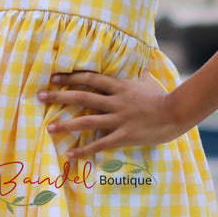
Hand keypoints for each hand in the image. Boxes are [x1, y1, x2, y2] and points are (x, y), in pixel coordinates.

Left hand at [36, 70, 185, 159]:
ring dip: (66, 124)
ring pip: (87, 121)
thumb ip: (134, 74)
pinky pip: (101, 143)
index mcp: (119, 86)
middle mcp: (115, 101)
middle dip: (59, 97)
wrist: (177, 113)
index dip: (71, 77)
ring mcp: (119, 119)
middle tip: (40, 96)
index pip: (90, 78)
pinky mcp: (124, 135)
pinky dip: (84, 149)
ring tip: (48, 127)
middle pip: (82, 97)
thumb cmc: (162, 97)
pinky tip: (70, 153)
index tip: (53, 77)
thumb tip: (133, 63)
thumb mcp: (146, 81)